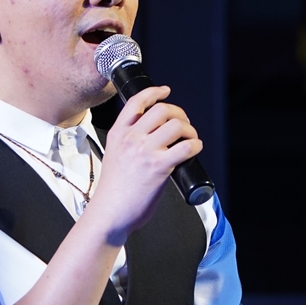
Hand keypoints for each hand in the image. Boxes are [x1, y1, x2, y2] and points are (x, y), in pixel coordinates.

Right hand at [87, 86, 202, 240]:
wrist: (109, 213)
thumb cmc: (114, 190)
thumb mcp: (114, 156)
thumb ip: (128, 143)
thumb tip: (153, 136)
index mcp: (118, 134)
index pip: (136, 102)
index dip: (154, 92)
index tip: (165, 91)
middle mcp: (130, 139)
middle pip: (162, 110)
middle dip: (179, 114)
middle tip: (184, 126)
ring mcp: (144, 151)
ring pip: (176, 125)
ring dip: (190, 130)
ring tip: (190, 140)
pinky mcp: (158, 167)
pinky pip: (186, 146)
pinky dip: (196, 145)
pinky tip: (194, 151)